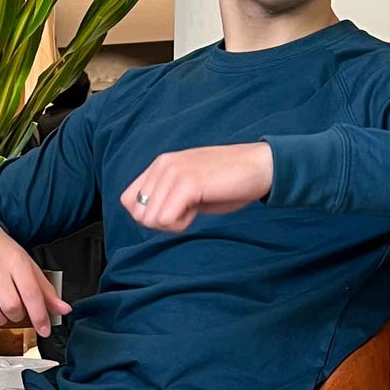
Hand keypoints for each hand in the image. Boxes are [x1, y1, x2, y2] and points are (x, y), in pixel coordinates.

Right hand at [0, 222, 71, 337]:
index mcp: (15, 261)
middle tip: (18, 311)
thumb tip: (63, 309)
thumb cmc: (0, 250)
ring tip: (3, 314)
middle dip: (18, 316)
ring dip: (0, 321)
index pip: (31, 294)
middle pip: (11, 306)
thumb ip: (45, 289)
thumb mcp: (27, 264)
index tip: (44, 329)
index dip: (40, 316)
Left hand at [121, 142, 273, 233]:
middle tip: (186, 212)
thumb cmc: (228, 181)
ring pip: (150, 218)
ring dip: (172, 223)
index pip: (128, 201)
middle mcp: (162, 165)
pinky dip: (181, 223)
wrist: (260, 167)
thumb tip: (149, 218)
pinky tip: (197, 209)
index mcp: (160, 165)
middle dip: (161, 223)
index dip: (149, 215)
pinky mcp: (188, 183)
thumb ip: (167, 196)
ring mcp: (174, 172)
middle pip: (137, 213)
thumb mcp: (188, 188)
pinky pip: (165, 219)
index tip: (174, 211)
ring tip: (194, 208)